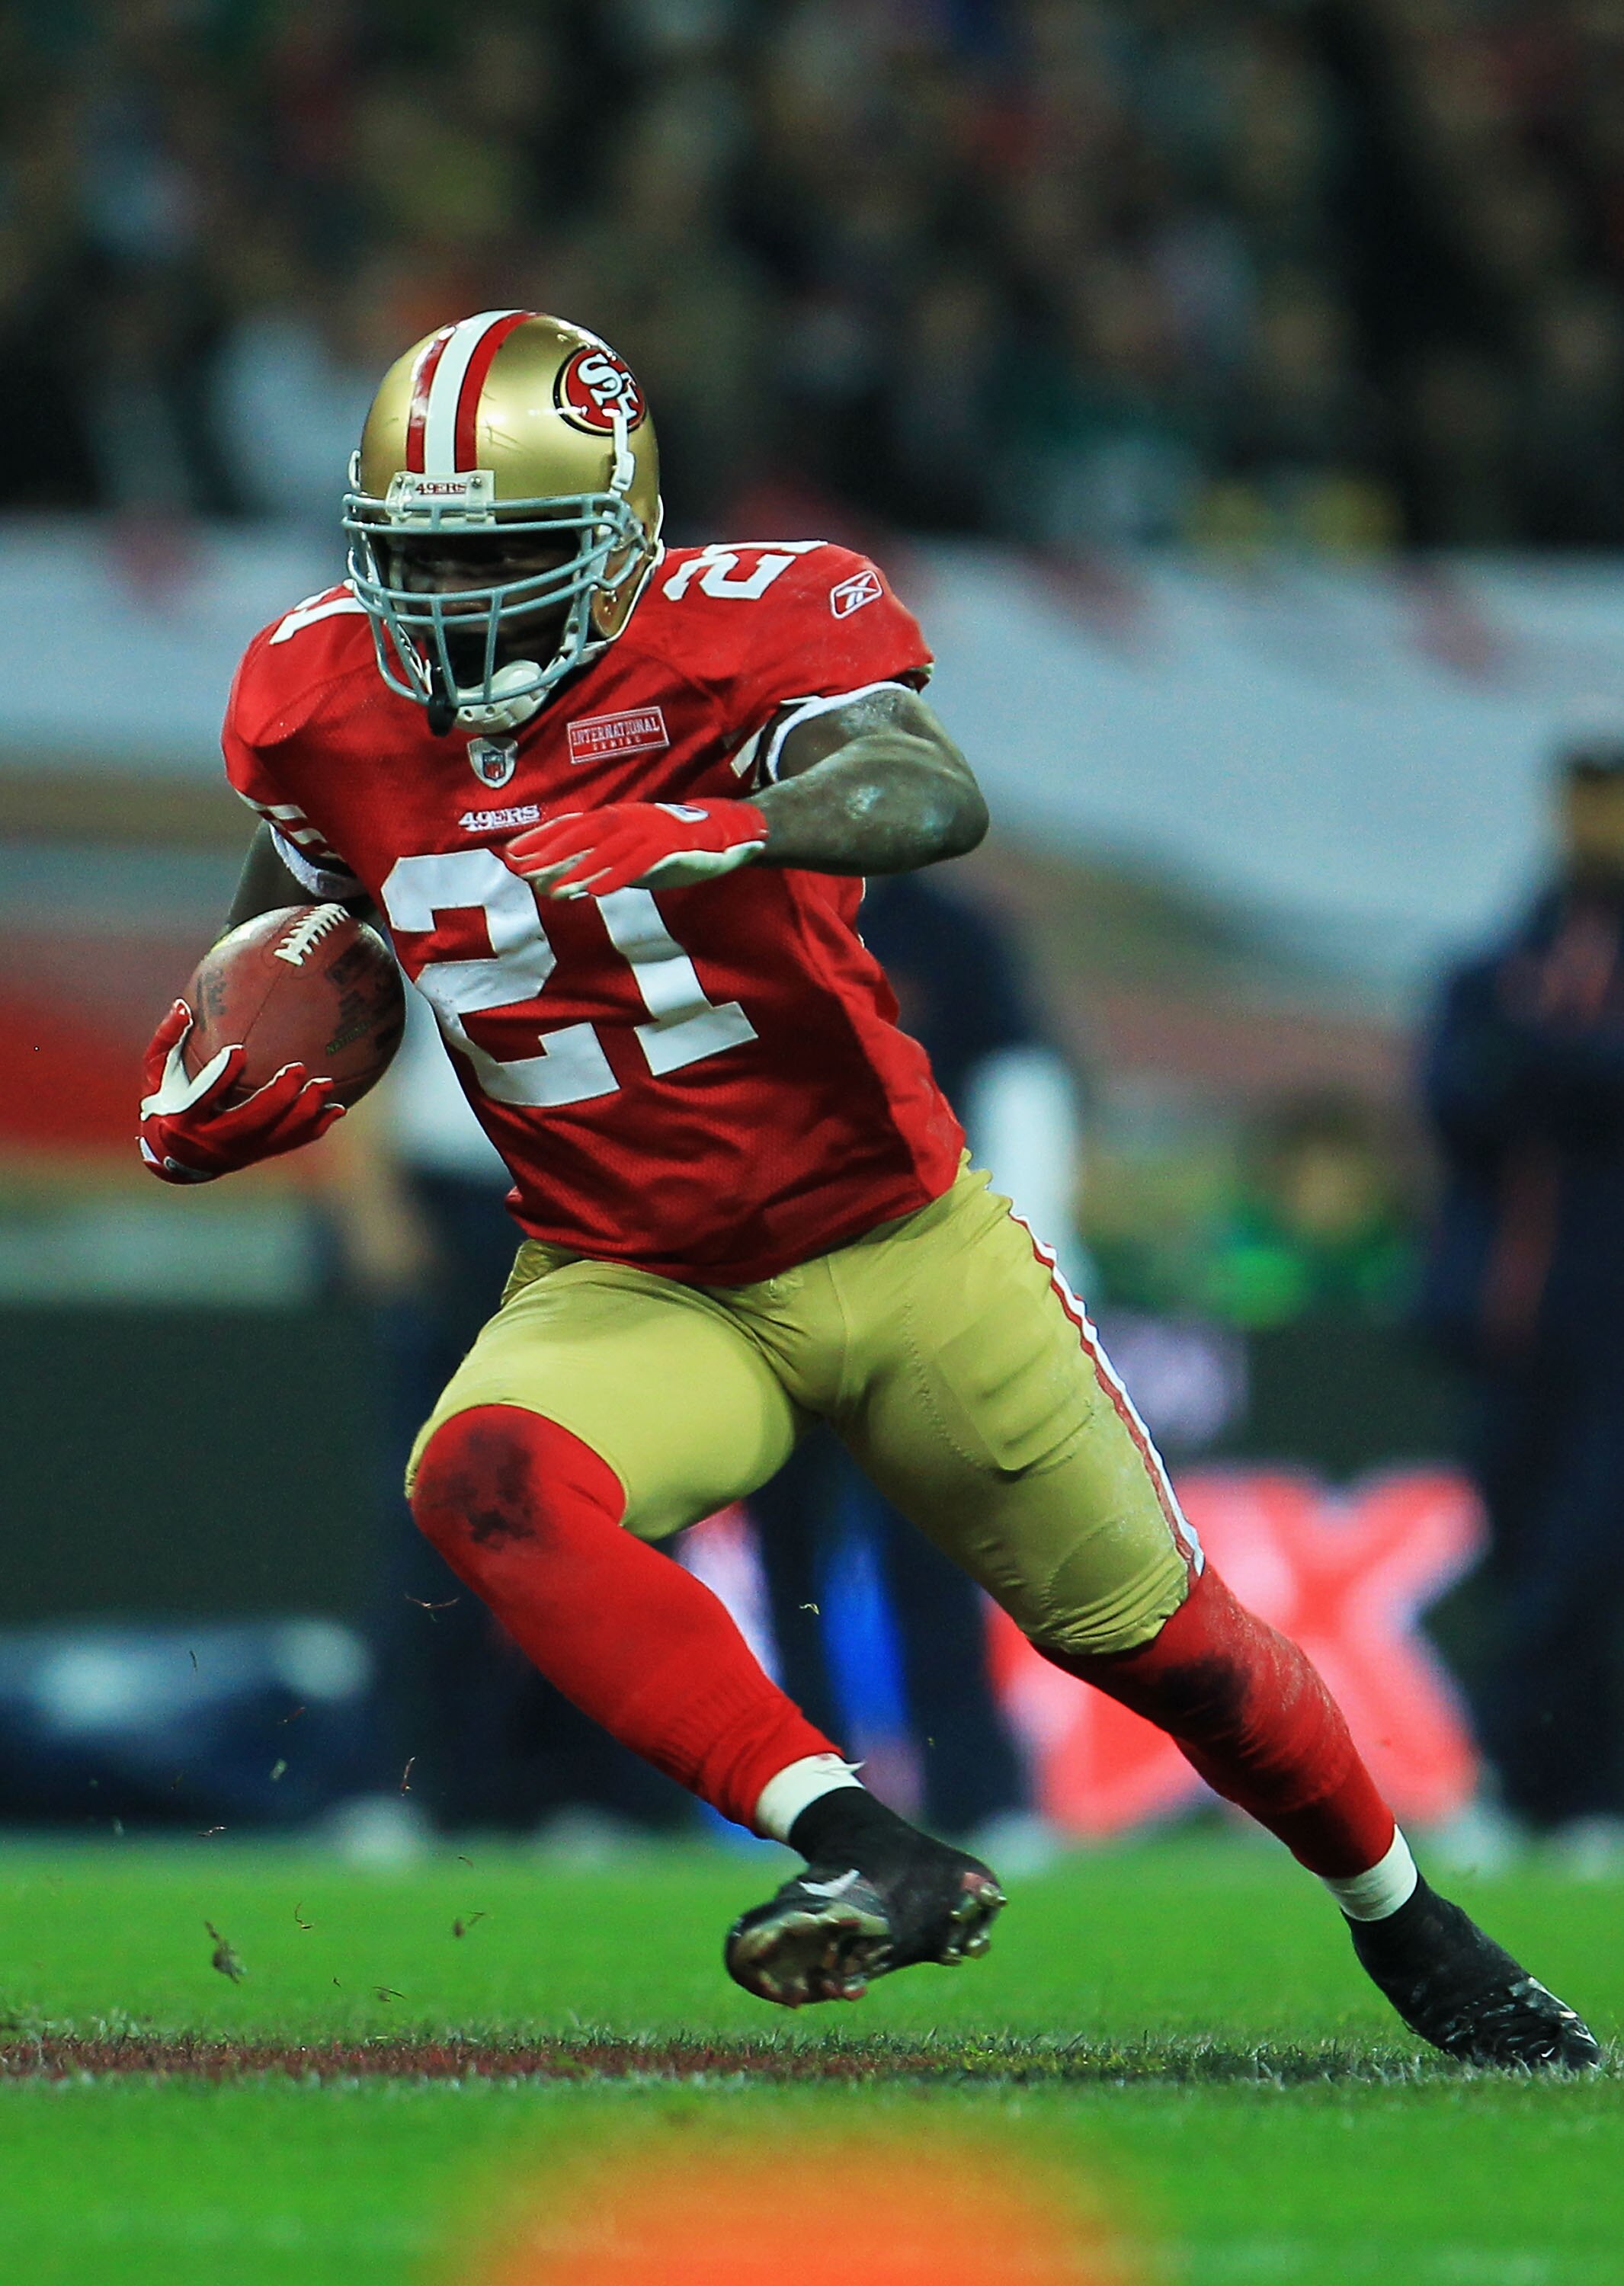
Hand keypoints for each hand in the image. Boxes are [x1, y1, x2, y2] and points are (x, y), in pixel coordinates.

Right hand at [138, 1000, 342, 1184]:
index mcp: (183, 1120)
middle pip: (249, 1122)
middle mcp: (211, 1141)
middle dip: (276, 1097)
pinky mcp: (257, 1155)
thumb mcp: (155, 1072)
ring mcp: (238, 1152)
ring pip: (275, 1136)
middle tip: (298, 1068)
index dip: (220, 1077)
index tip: (239, 1050)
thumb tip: (183, 1005)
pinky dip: (314, 1128)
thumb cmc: (164, 1101)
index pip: (202, 1099)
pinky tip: (337, 1110)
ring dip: (304, 1112)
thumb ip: (167, 1039)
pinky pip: (289, 1143)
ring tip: (327, 1084)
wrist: (172, 1156)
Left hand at [507, 799, 767, 897]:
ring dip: (579, 870)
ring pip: (607, 850)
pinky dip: (617, 876)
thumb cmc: (670, 846)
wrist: (722, 834)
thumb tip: (558, 882)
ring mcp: (648, 831)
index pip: (569, 826)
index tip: (512, 855)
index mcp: (614, 819)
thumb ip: (597, 865)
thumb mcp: (628, 855)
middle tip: (524, 872)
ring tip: (556, 891)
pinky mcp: (669, 847)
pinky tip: (598, 891)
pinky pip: (638, 863)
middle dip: (551, 853)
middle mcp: (625, 820)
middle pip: (581, 835)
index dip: (540, 839)